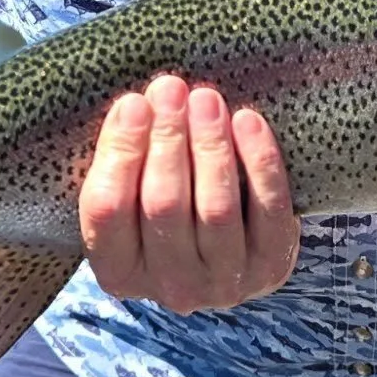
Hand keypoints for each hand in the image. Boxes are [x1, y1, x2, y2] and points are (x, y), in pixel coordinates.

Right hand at [79, 74, 300, 314]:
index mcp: (118, 272)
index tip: (133, 103)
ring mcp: (223, 282)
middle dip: (167, 138)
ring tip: (206, 100)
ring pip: (215, 209)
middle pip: (163, 205)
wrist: (234, 250)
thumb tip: (138, 103)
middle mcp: (169, 287)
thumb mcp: (133, 193)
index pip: (106, 211)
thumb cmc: (170, 204)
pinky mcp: (270, 266)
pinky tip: (247, 121)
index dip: (120, 152)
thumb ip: (127, 157)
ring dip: (210, 146)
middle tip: (171, 88)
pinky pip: (268, 210)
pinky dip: (259, 162)